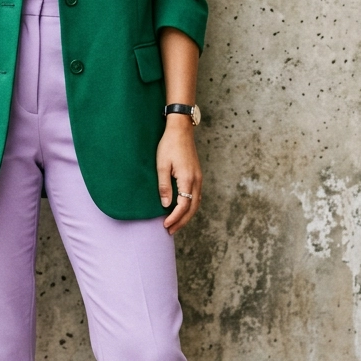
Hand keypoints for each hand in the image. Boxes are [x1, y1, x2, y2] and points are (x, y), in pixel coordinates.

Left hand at [156, 118, 201, 234]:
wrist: (181, 130)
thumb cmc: (169, 145)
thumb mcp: (161, 165)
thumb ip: (164, 186)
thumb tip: (166, 205)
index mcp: (187, 178)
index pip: (183, 205)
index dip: (175, 217)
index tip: (165, 225)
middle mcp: (196, 180)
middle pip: (192, 208)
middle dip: (181, 221)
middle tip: (170, 231)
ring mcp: (198, 178)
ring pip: (196, 203)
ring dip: (187, 215)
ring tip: (175, 224)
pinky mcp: (197, 175)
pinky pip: (197, 196)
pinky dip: (190, 206)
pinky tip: (182, 209)